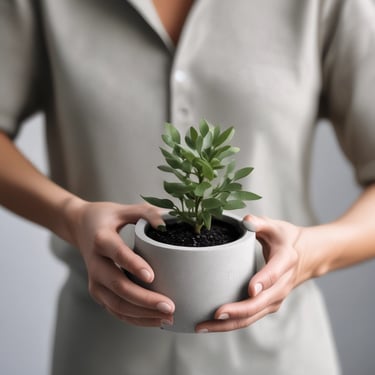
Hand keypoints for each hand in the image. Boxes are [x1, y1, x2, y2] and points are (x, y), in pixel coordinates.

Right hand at [66, 201, 174, 326]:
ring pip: (116, 304)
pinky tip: (155, 320)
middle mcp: (95, 263)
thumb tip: (166, 223)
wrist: (80, 227)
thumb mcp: (123, 209)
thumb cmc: (105, 217)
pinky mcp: (98, 292)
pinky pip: (116, 310)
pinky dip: (135, 318)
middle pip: (118, 286)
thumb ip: (145, 212)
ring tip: (168, 318)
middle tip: (170, 306)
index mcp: (101, 240)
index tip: (151, 276)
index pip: (117, 253)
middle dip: (144, 299)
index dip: (133, 265)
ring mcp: (95, 281)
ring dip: (142, 314)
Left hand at [195, 214, 304, 332]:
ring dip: (229, 324)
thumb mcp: (276, 227)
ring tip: (202, 326)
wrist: (306, 257)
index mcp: (285, 261)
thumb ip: (260, 223)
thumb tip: (246, 220)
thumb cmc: (286, 239)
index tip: (250, 289)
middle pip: (260, 303)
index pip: (275, 273)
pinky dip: (231, 323)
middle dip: (238, 311)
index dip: (264, 281)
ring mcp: (275, 298)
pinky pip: (249, 317)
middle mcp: (282, 285)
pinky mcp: (267, 305)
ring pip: (252, 316)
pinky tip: (211, 325)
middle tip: (215, 314)